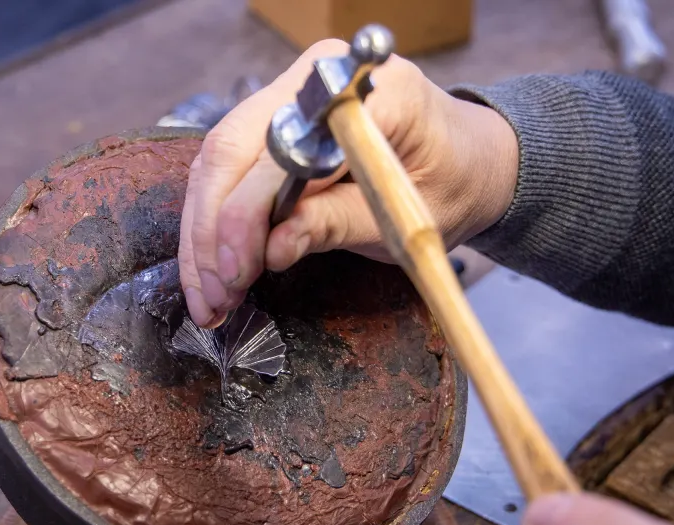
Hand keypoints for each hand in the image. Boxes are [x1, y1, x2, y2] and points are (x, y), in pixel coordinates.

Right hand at [178, 39, 517, 326]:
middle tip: (213, 298)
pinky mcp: (275, 122)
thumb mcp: (407, 216)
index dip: (247, 214)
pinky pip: (228, 170)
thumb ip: (338, 224)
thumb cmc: (451, 183)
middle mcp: (316, 78)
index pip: (281, 150)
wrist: (469, 161)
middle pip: (232, 148)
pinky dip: (215, 223)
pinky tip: (212, 270)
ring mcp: (290, 95)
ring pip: (217, 161)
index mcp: (366, 91)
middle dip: (212, 231)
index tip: (236, 272)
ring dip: (204, 234)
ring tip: (208, 298)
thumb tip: (271, 250)